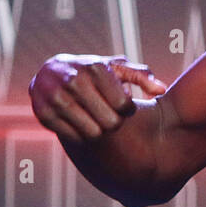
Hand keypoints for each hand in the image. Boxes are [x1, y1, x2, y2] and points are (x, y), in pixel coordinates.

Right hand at [29, 54, 167, 142]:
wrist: (51, 71)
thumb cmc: (93, 72)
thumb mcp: (117, 68)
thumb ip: (141, 76)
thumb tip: (162, 90)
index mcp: (97, 69)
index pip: (124, 105)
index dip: (127, 109)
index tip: (123, 105)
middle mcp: (74, 81)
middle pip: (110, 122)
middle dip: (114, 122)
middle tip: (109, 115)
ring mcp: (56, 97)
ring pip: (92, 133)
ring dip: (99, 131)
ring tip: (97, 120)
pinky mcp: (43, 113)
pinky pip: (73, 138)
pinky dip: (81, 136)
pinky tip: (81, 124)